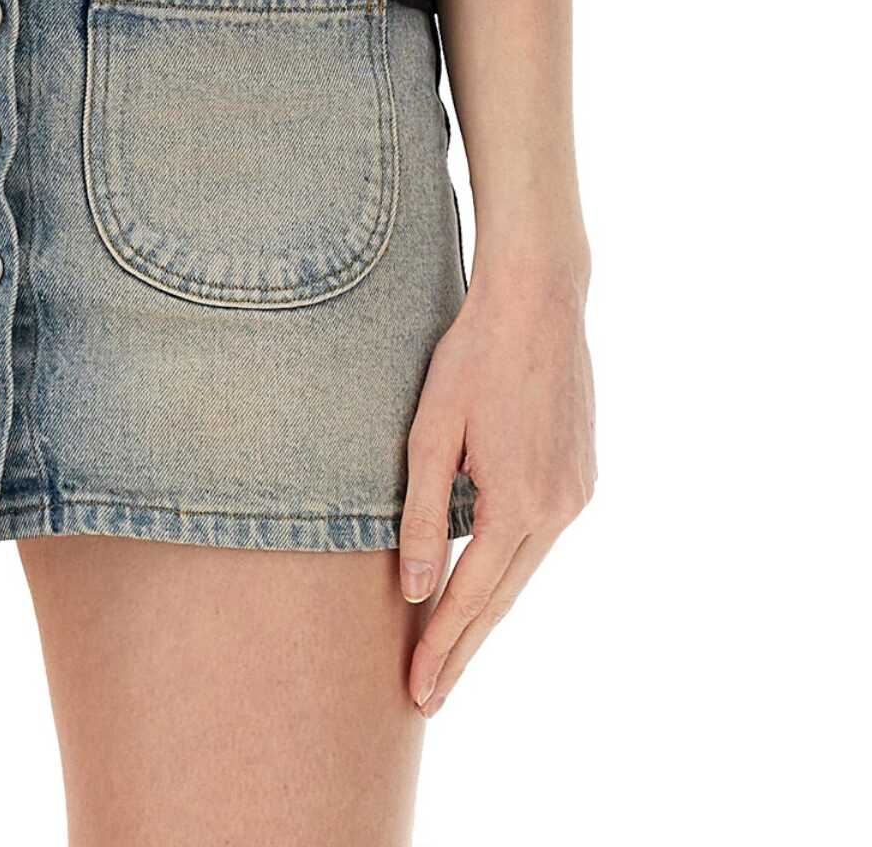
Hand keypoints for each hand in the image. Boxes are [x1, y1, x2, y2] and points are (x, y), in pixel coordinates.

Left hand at [397, 255, 595, 714]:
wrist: (538, 299)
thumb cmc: (473, 356)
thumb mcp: (431, 432)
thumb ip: (423, 514)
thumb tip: (414, 590)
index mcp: (518, 503)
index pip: (472, 597)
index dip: (442, 646)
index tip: (417, 690)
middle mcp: (558, 510)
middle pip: (502, 598)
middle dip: (463, 648)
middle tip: (428, 697)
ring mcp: (576, 493)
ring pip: (524, 570)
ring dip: (487, 610)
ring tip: (450, 650)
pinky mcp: (582, 475)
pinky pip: (538, 537)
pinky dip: (509, 566)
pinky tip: (485, 581)